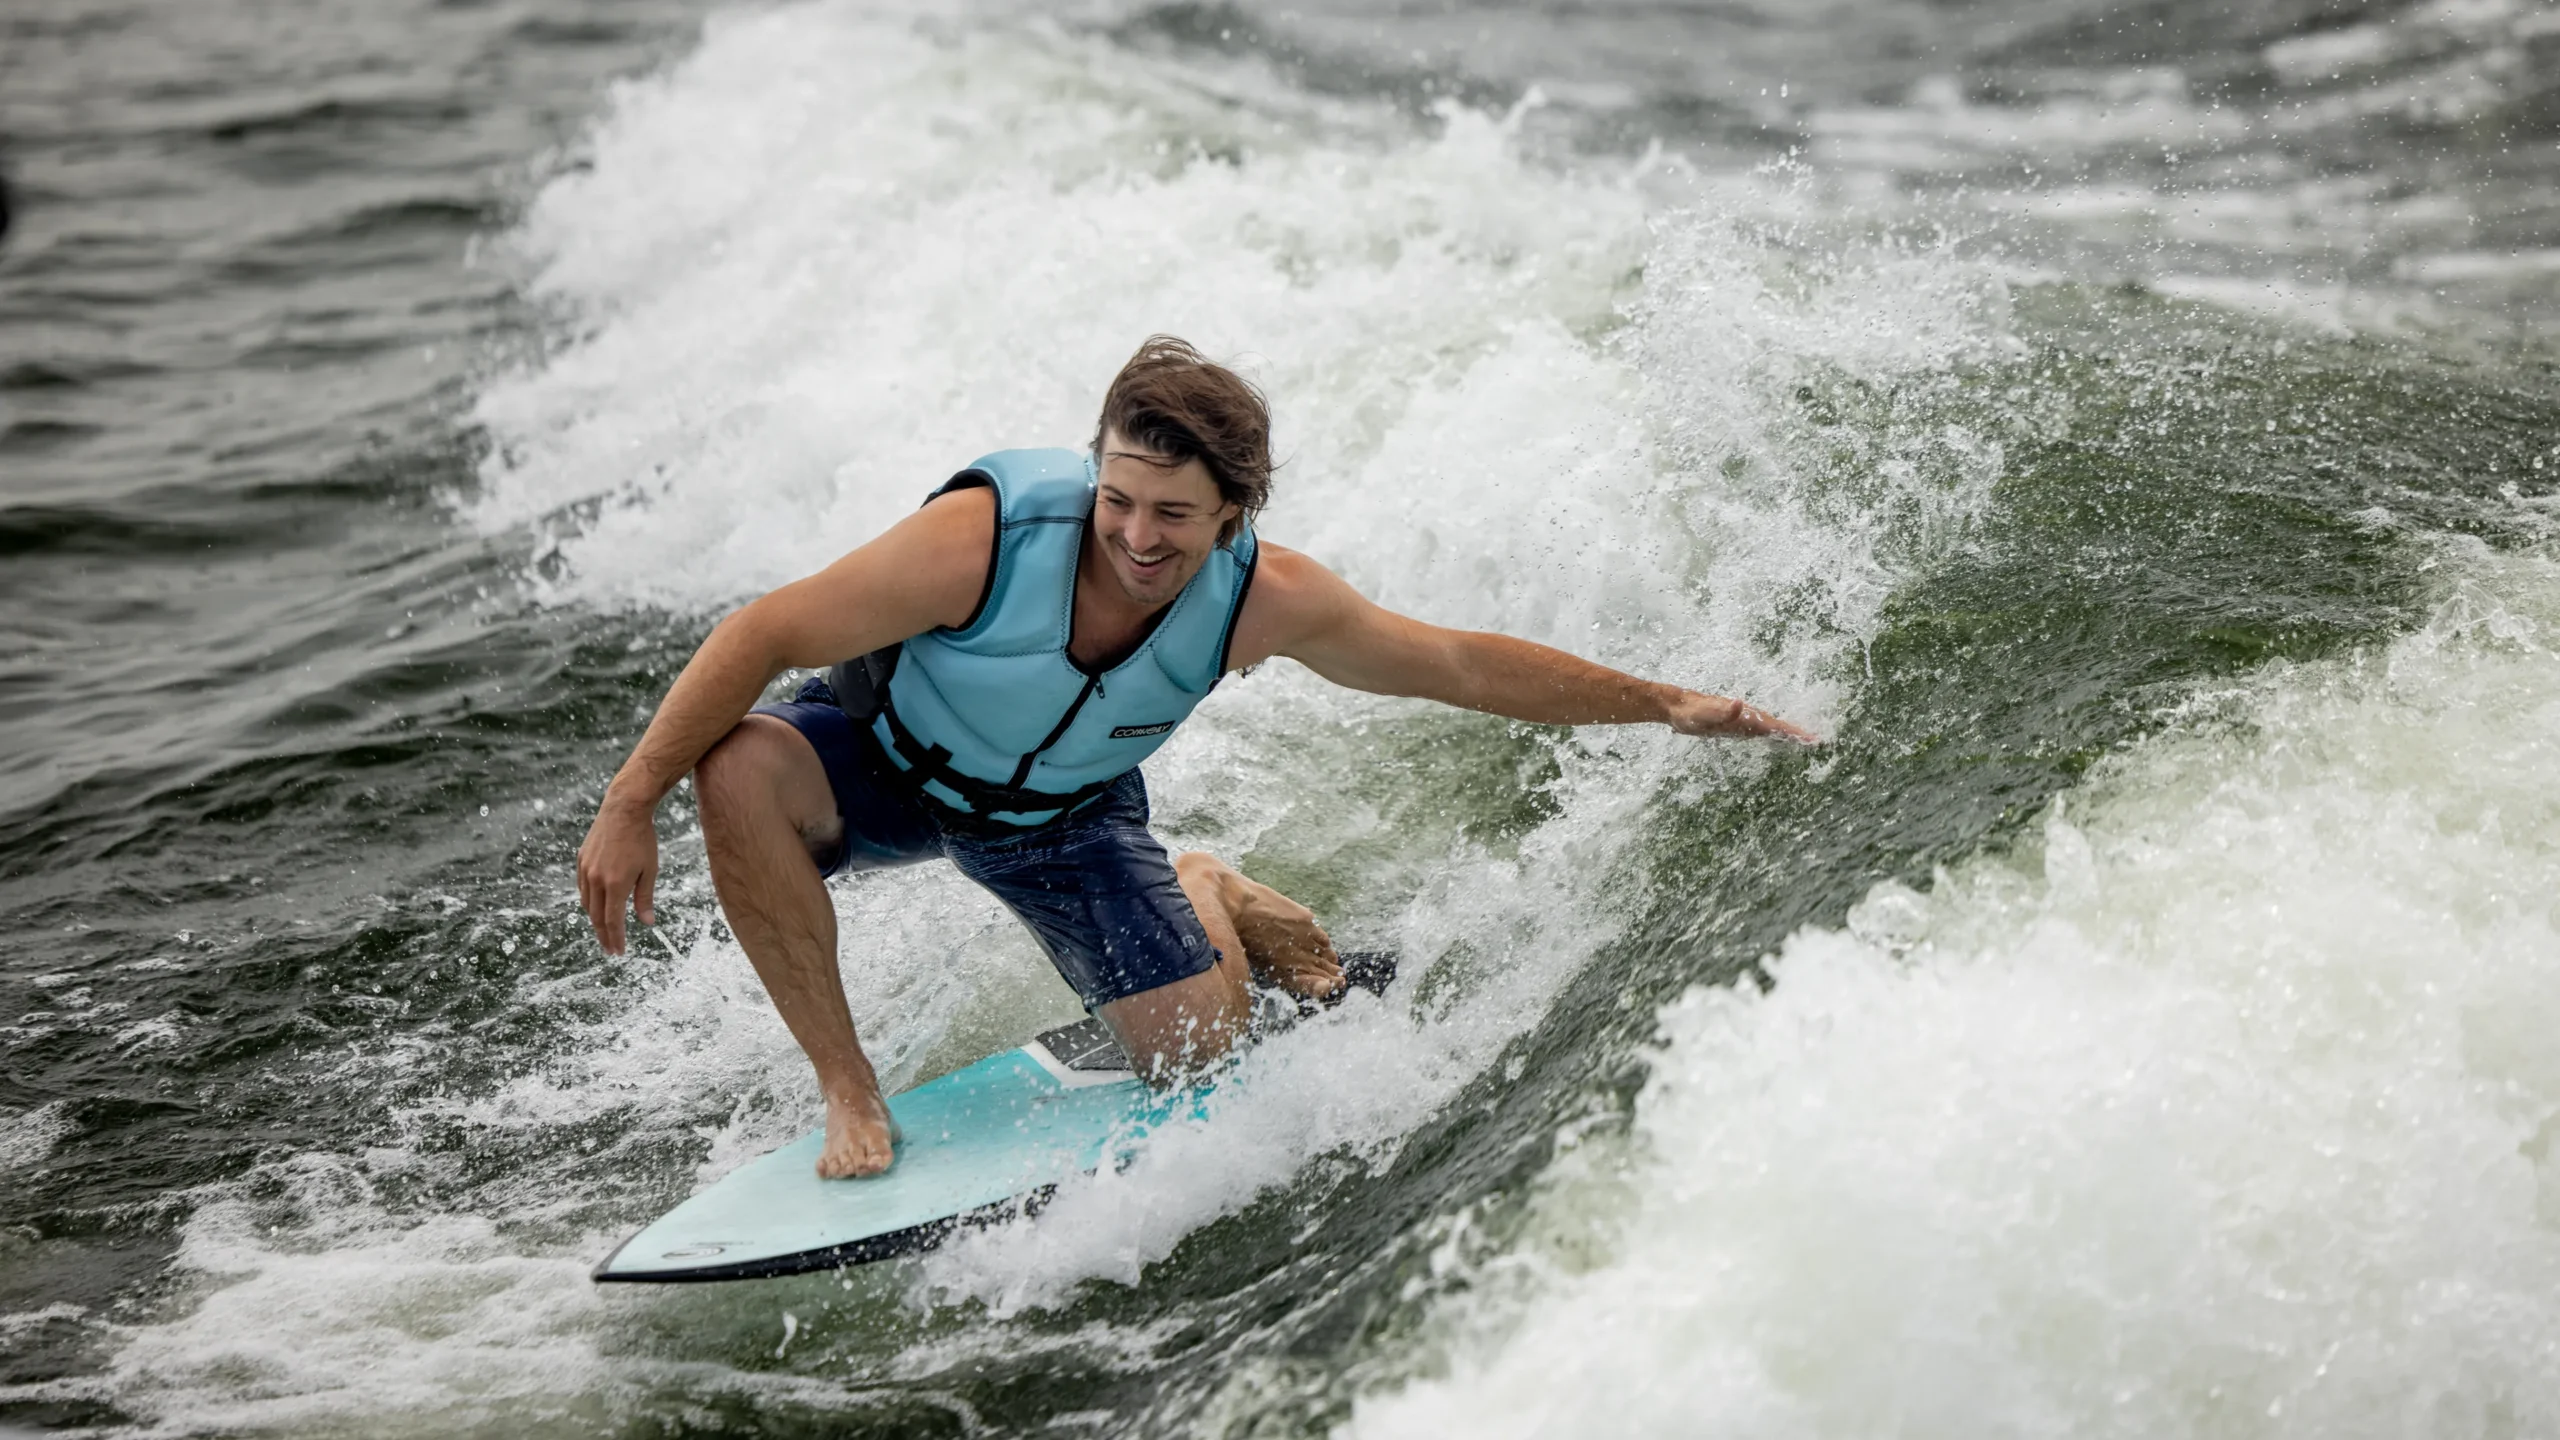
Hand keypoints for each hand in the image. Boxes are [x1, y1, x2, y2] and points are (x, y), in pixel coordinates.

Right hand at [576, 796, 659, 954]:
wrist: (624, 810)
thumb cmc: (642, 840)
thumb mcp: (649, 870)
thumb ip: (644, 898)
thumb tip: (646, 923)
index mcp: (615, 884)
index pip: (612, 921)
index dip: (615, 938)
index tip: (618, 952)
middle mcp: (596, 880)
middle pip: (596, 917)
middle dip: (604, 935)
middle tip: (610, 949)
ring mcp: (586, 870)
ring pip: (587, 904)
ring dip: (595, 920)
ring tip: (604, 931)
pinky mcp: (581, 860)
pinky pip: (582, 888)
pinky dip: (589, 902)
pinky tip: (596, 906)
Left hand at [1665, 690, 1820, 744]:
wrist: (1678, 707)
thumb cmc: (1690, 712)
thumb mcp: (1704, 714)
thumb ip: (1722, 711)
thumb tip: (1739, 703)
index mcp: (1745, 716)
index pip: (1775, 725)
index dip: (1793, 732)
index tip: (1811, 739)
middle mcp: (1747, 717)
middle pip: (1777, 726)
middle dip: (1796, 734)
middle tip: (1816, 741)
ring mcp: (1742, 722)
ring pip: (1770, 728)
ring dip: (1787, 733)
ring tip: (1804, 740)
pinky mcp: (1735, 726)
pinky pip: (1759, 731)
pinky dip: (1773, 734)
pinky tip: (1776, 738)